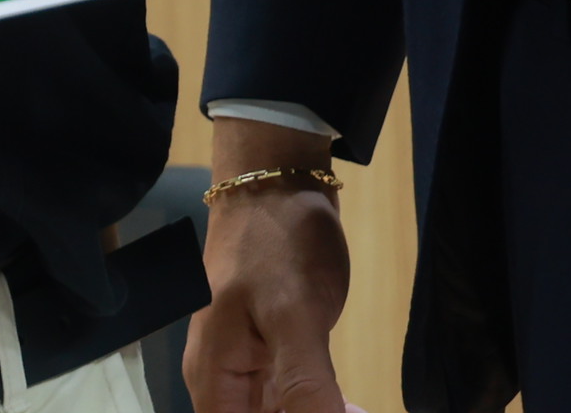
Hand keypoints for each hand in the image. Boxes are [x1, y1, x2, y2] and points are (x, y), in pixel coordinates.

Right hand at [186, 117, 357, 411]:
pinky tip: (353, 407)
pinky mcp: (276, 354)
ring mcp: (250, 369)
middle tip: (353, 408)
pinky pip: (295, 402)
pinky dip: (323, 408)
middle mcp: (224, 383)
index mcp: (213, 379)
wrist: (276, 180)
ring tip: (357, 407)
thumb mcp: (293, 315)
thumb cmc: (275, 241)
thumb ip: (304, 386)